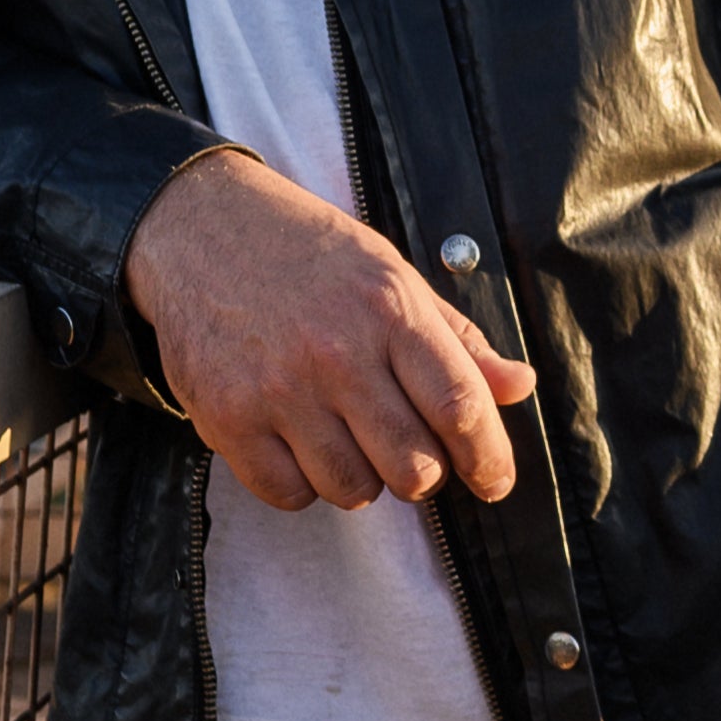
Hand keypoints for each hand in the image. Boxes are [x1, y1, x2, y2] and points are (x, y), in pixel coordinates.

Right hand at [123, 149, 533, 514]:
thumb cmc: (310, 254)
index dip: (488, 457)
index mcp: (391, 311)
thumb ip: (456, 340)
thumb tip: (518, 386)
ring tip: (351, 439)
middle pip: (412, 464)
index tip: (495, 480)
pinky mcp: (226, 418)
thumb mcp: (394, 277)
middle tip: (412, 452)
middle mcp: (336, 354)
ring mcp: (278, 390)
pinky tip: (303, 446)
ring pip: (353, 490)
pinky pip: (288, 493)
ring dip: (365, 480)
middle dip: (426, 473)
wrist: (202, 226)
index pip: (460, 406)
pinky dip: (305, 485)